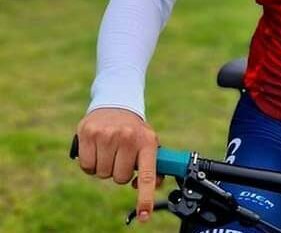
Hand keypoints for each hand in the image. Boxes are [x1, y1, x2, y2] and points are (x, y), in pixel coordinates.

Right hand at [76, 108, 161, 222]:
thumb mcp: (148, 143)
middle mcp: (128, 137)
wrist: (116, 105)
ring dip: (104, 167)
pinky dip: (90, 163)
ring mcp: (107, 134)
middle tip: (120, 157)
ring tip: (109, 151)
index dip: (145, 197)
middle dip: (119, 172)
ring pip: (102, 174)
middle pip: (119, 178)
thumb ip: (153, 166)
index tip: (145, 215)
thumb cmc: (134, 131)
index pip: (147, 175)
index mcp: (147, 141)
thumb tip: (151, 186)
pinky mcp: (88, 133)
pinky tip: (97, 149)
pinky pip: (86, 166)